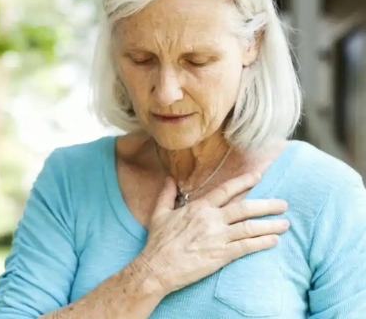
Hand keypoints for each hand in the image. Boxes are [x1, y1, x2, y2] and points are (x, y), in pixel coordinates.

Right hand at [138, 172, 288, 293]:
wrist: (158, 266)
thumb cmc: (158, 242)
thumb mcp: (159, 214)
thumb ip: (167, 195)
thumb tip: (169, 179)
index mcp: (199, 207)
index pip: (226, 190)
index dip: (243, 182)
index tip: (258, 176)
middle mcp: (211, 219)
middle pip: (245, 208)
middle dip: (267, 205)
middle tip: (283, 204)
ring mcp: (218, 237)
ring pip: (250, 227)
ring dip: (270, 225)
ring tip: (285, 223)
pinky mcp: (221, 255)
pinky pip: (246, 246)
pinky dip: (262, 243)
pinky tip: (273, 241)